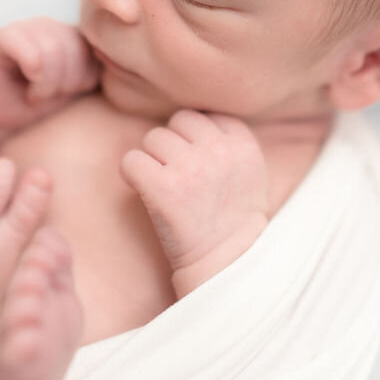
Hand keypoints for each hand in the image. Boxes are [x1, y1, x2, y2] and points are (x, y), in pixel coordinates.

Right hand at [0, 18, 100, 137]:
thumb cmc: (38, 104)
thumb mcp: (76, 88)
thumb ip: (95, 68)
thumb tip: (121, 59)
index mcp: (72, 35)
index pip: (94, 50)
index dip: (84, 79)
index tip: (68, 93)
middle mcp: (50, 26)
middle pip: (74, 49)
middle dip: (65, 83)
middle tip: (47, 97)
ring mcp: (25, 27)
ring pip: (53, 51)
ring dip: (47, 85)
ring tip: (35, 93)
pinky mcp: (1, 37)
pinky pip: (29, 49)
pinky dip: (33, 74)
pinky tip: (26, 85)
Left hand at [120, 110, 268, 294]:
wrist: (226, 264)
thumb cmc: (233, 218)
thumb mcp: (248, 170)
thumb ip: (227, 140)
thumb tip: (189, 119)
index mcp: (243, 144)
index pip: (206, 115)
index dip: (195, 137)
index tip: (198, 162)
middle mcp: (219, 150)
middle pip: (179, 120)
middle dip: (173, 144)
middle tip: (179, 176)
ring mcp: (191, 167)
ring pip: (153, 138)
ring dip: (153, 160)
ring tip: (168, 187)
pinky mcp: (164, 187)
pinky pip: (131, 160)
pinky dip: (132, 174)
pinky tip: (145, 191)